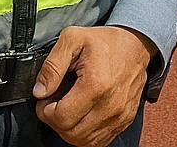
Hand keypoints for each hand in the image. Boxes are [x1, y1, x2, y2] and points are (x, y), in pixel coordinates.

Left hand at [34, 25, 153, 145]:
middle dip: (56, 121)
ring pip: (84, 141)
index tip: (46, 99)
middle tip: (55, 103)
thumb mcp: (73, 38)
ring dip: (70, 130)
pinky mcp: (124, 120)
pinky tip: (82, 116)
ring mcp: (119, 115)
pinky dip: (85, 134)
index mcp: (96, 84)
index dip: (46, 111)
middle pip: (71, 134)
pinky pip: (99, 141)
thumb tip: (40, 91)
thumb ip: (52, 65)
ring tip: (69, 109)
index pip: (61, 118)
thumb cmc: (106, 41)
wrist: (136, 44)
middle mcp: (110, 105)